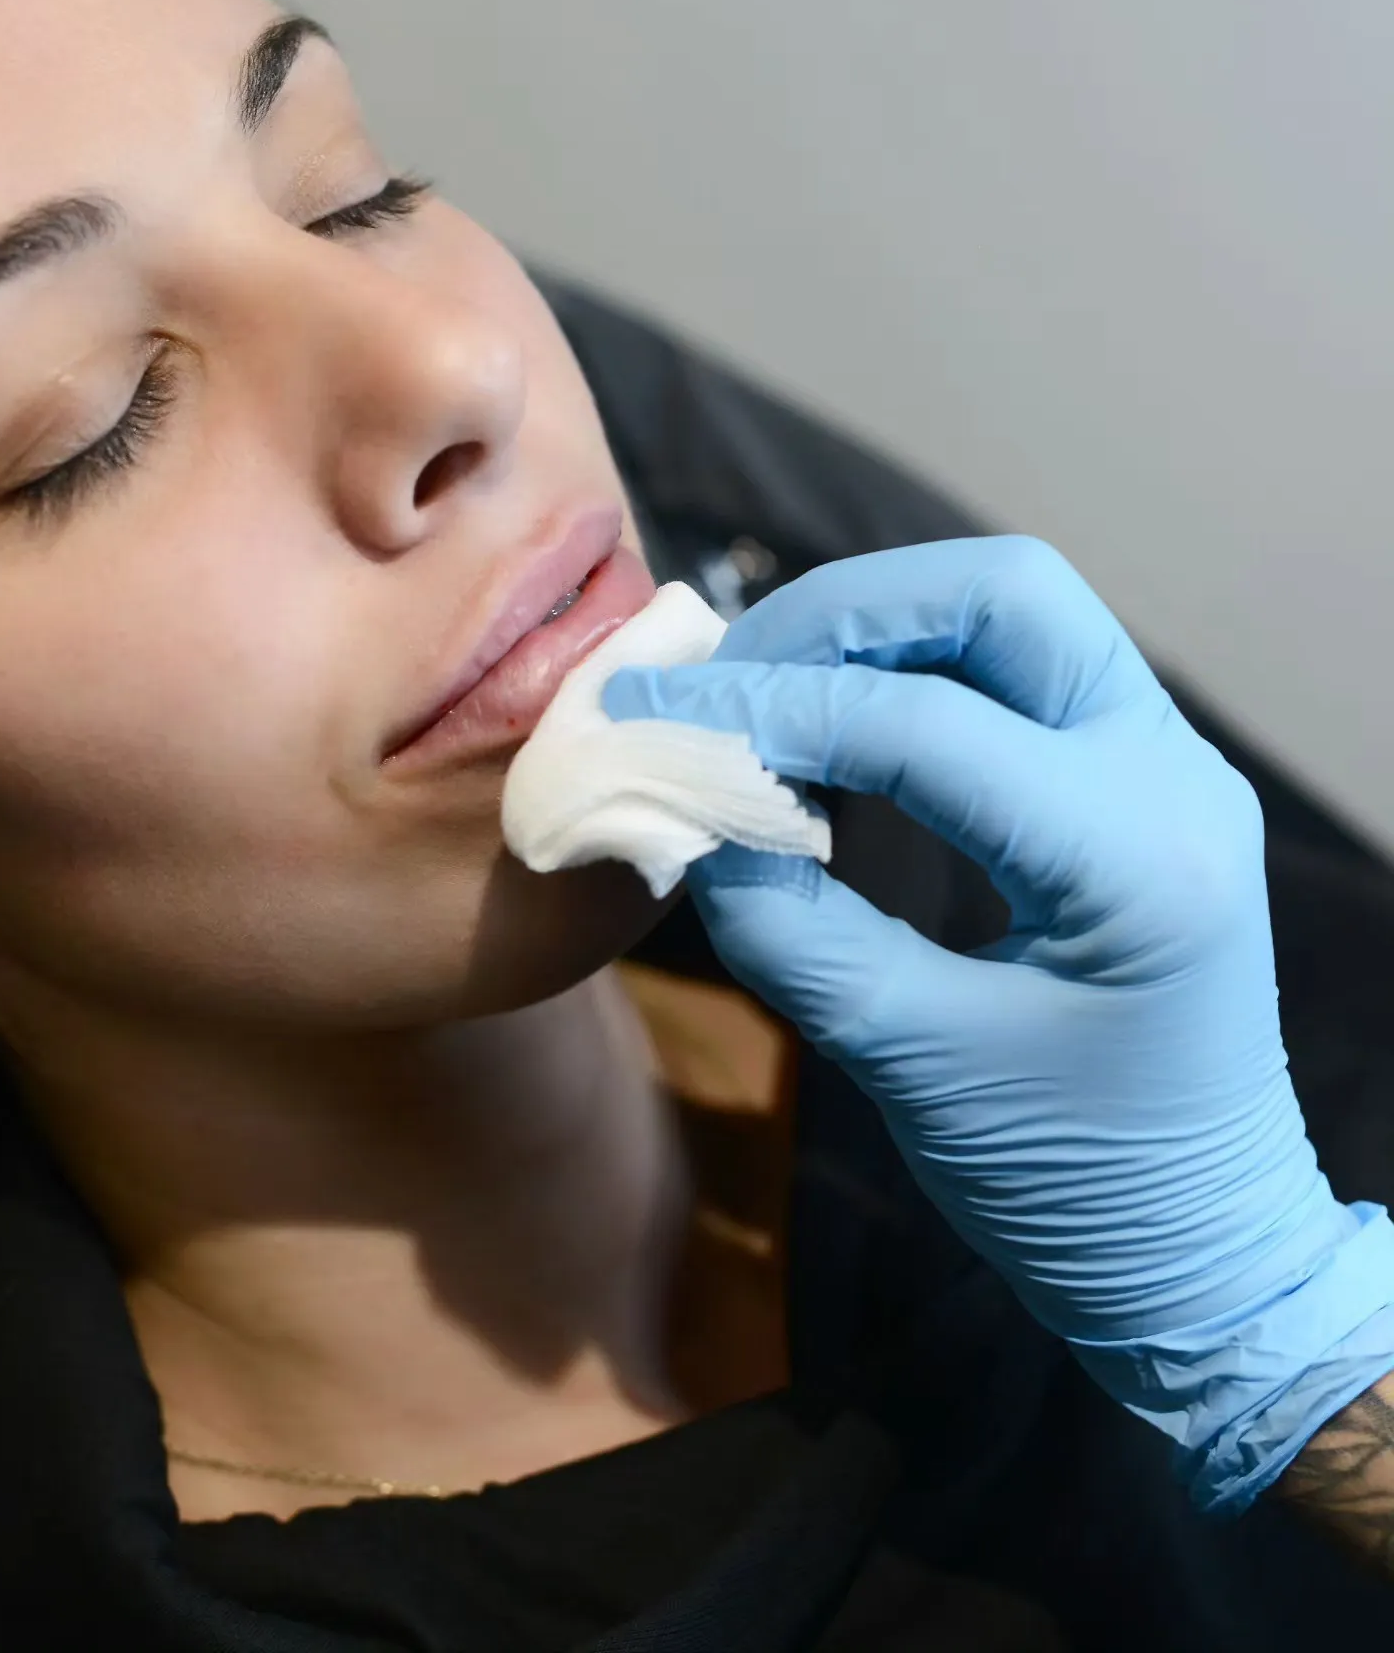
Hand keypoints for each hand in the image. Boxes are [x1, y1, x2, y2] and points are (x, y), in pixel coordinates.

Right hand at [604, 537, 1393, 1514]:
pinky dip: (919, 674)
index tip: (648, 720)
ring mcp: (1170, 770)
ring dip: (881, 632)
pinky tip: (841, 734)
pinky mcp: (1143, 785)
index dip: (767, 708)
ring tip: (770, 694)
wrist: (1203, 1256)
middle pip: (1001, 595)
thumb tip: (687, 819)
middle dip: (846, 615)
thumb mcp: (916, 1065)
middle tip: (729, 680)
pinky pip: (1025, 675)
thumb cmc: (1076, 1190)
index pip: (921, 724)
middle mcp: (1174, 776)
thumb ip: (792, 931)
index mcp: (1134, 859)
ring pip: (1016, 615)